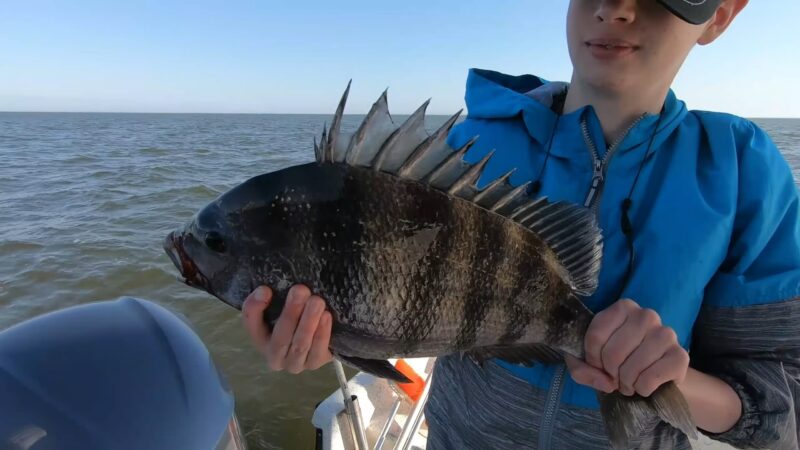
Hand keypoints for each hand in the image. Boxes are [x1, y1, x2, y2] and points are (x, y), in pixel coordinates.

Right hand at [242, 284, 333, 373]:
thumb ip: (273, 298)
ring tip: (316, 301)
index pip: (252, 324)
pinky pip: (318, 350)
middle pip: (280, 339)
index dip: (255, 308)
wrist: (317, 336)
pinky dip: (322, 333)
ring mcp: (294, 364)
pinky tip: (326, 316)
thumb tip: (265, 290)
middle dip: (290, 313)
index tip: (265, 289)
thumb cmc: (295, 317)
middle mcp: (274, 357)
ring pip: (300, 345)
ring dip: (308, 322)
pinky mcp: (314, 363)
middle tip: (300, 291)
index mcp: (260, 339)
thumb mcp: (281, 306)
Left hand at [565, 299, 688, 396]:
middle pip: (613, 352)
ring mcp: (666, 333)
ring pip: (632, 367)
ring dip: (626, 383)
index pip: (596, 336)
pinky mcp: (680, 356)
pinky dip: (642, 388)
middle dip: (610, 373)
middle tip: (615, 377)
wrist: (655, 375)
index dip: (592, 359)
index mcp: (623, 308)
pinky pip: (650, 378)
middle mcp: (646, 315)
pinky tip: (644, 385)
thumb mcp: (589, 362)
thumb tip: (605, 381)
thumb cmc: (618, 362)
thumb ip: (581, 369)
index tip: (598, 366)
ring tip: (628, 382)